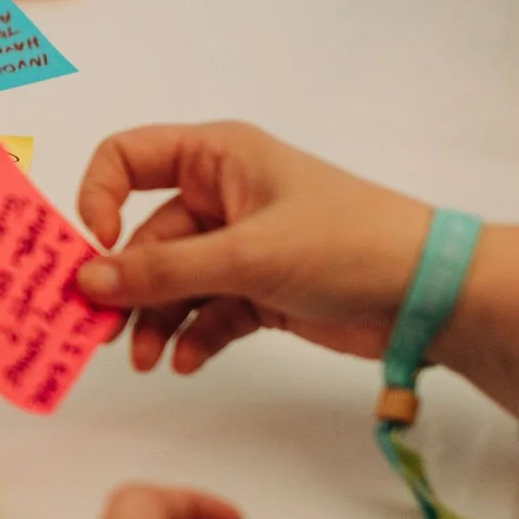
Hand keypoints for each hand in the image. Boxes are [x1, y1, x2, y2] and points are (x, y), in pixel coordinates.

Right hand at [72, 123, 431, 372]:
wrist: (431, 296)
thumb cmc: (346, 245)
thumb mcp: (246, 256)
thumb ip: (162, 272)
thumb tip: (86, 279)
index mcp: (217, 158)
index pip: (128, 157)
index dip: (100, 196)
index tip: (97, 247)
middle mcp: (222, 195)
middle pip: (145, 235)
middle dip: (124, 283)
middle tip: (98, 329)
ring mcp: (239, 245)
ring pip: (171, 281)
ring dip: (153, 319)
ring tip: (145, 359)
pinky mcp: (258, 289)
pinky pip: (204, 311)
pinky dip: (190, 336)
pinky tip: (186, 362)